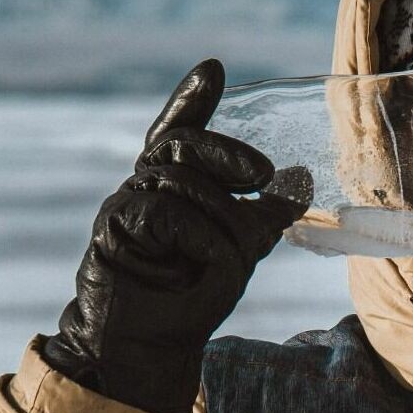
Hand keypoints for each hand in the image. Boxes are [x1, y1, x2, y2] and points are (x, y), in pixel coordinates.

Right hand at [43, 59, 308, 412]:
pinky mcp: (112, 228)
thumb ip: (265, 213)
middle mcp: (146, 185)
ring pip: (183, 182)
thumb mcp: (241, 248)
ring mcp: (125, 203)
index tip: (213, 69)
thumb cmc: (194, 292)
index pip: (179, 129)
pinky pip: (167, 214)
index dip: (192, 98)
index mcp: (174, 183)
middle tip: (266, 174)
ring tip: (234, 256)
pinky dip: (200, 239)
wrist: (154, 343)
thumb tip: (300, 179)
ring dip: (223, 220)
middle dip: (229, 154)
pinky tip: (209, 262)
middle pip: (185, 145)